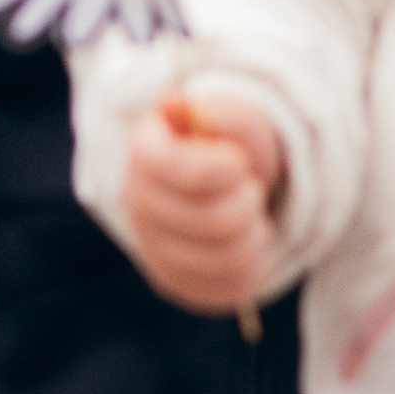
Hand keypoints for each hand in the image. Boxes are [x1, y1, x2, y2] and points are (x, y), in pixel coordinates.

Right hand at [121, 92, 284, 315]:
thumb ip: (216, 115)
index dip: (220, 168)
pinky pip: (228, 288)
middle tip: (251, 189)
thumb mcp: (233, 122)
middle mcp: (138, 202)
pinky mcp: (175, 281)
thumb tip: (175, 105)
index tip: (238, 163)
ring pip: (224, 257)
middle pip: (210, 219)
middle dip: (247, 201)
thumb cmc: (228, 148)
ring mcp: (153, 246)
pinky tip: (248, 243)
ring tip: (253, 217)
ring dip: (256, 234)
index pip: (175, 168)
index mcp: (145, 153)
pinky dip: (254, 265)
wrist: (222, 186)